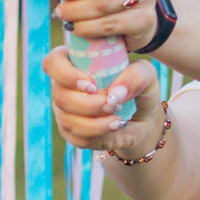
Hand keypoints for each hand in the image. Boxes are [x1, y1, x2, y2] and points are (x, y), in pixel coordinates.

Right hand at [45, 44, 161, 154]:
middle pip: (60, 96)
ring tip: (118, 120)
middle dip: (89, 105)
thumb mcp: (147, 76)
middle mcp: (63, 85)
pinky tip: (113, 129)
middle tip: (113, 105)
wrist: (142, 119)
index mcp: (75, 62)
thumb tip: (114, 94)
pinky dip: (97, 136)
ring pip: (67, 120)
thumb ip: (135, 76)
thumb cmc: (139, 89)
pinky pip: (75, 138)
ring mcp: (64, 109)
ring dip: (95, 124)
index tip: (91, 85)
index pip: (53, 63)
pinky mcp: (70, 131)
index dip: (66, 75)